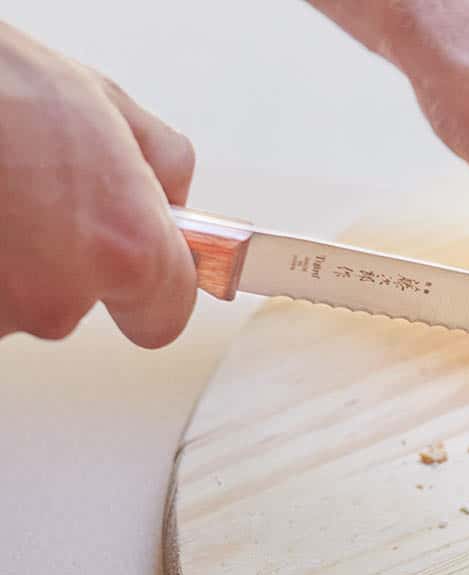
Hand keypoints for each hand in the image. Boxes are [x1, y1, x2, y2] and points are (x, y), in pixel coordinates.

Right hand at [0, 22, 196, 346]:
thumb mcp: (107, 105)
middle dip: (60, 258)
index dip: (146, 289)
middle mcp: (62, 299)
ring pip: (18, 300)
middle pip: (77, 302)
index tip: (129, 267)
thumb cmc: (1, 87)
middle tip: (30, 193)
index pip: (162, 317)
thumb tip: (174, 205)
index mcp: (128, 253)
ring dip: (9, 260)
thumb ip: (161, 167)